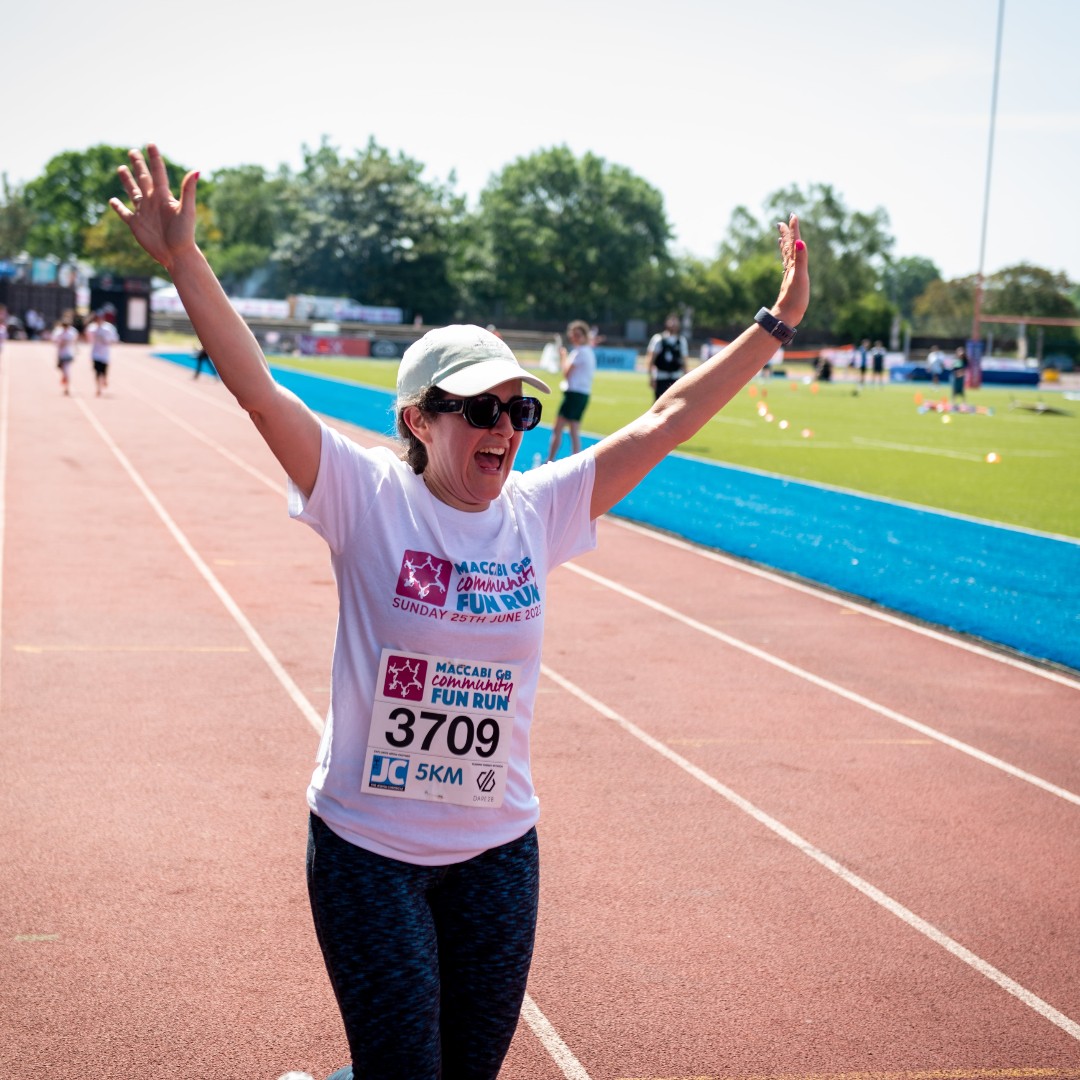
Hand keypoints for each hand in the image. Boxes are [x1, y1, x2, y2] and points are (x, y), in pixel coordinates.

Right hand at [109, 144, 198, 273]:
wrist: (177, 255)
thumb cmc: (184, 234)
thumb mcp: (186, 210)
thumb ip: (188, 190)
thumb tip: (197, 170)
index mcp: (163, 196)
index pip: (158, 172)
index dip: (154, 158)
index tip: (151, 143)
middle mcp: (152, 202)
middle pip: (143, 178)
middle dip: (138, 165)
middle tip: (132, 151)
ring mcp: (143, 213)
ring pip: (132, 192)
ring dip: (127, 181)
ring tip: (121, 168)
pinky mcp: (136, 225)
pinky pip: (124, 214)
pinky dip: (118, 207)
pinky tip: (112, 201)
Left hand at [773, 214, 808, 326]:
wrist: (786, 317)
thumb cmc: (795, 299)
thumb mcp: (800, 277)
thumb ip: (801, 259)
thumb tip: (799, 242)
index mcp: (793, 265)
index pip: (793, 243)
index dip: (793, 229)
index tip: (792, 215)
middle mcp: (790, 268)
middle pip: (786, 248)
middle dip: (785, 234)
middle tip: (780, 222)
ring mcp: (789, 276)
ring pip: (786, 257)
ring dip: (784, 246)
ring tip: (780, 238)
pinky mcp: (790, 284)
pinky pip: (788, 268)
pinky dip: (787, 260)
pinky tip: (787, 262)